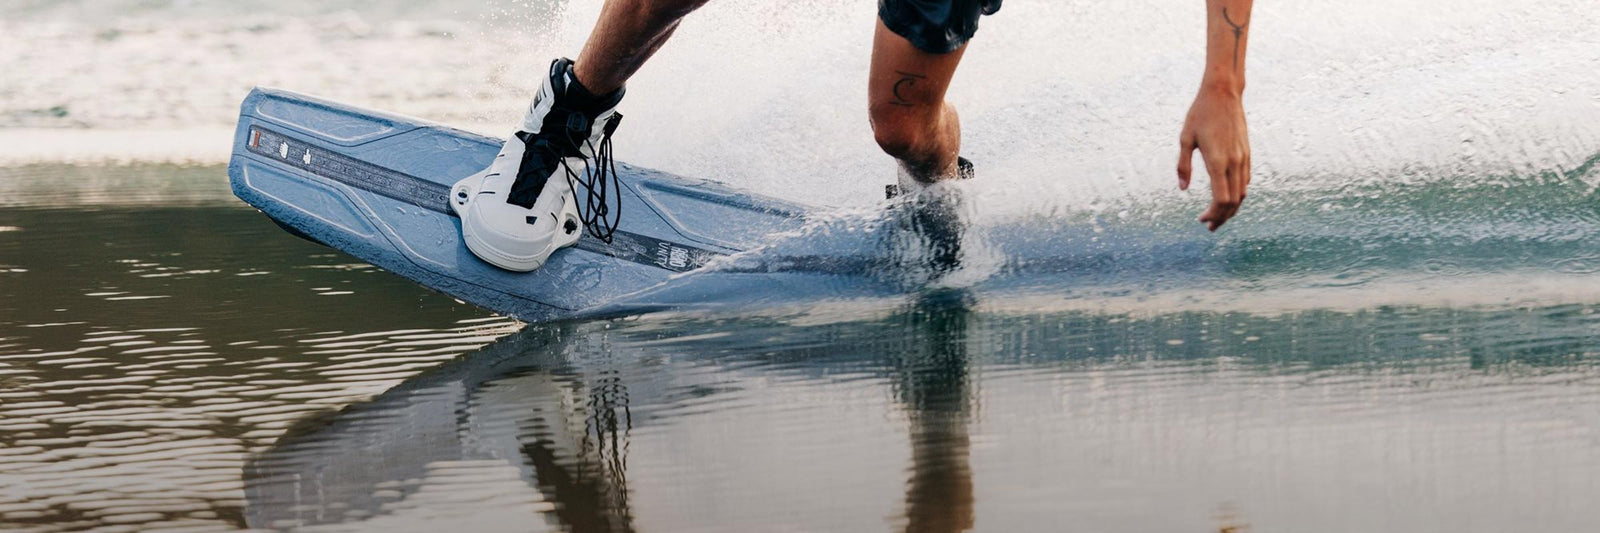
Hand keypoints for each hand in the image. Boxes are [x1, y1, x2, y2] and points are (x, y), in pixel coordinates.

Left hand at [1177, 85, 1250, 230]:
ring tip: (1218, 217)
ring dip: (1231, 208)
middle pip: (1233, 201)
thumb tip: (1182, 189)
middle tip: (1210, 226)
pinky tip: (1227, 197)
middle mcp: (1234, 162)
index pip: (1221, 199)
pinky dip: (1237, 194)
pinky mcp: (1246, 153)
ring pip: (1242, 193)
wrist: (1224, 93)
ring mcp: (1243, 158)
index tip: (1202, 220)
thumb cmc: (1200, 114)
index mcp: (1217, 161)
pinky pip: (1245, 180)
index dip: (1213, 215)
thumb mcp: (1185, 139)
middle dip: (1222, 217)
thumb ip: (1183, 165)